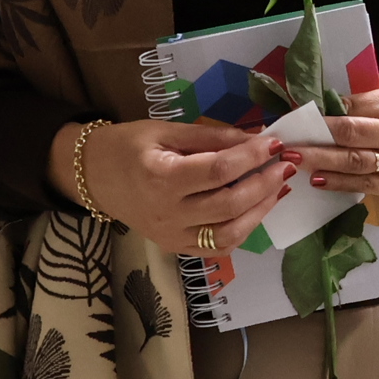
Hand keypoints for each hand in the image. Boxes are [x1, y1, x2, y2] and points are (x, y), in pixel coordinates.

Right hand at [51, 118, 291, 256]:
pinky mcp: (175, 248)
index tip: (275, 142)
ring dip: (261, 211)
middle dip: (264, 184)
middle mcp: (167, 213)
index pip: (218, 171)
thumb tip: (255, 136)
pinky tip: (259, 208)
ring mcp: (171, 236)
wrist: (94, 178)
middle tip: (285, 164)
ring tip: (280, 187)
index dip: (251, 157)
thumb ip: (211, 136)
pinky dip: (244, 230)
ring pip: (228, 234)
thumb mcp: (166, 131)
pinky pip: (218, 247)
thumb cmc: (128, 147)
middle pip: (228, 204)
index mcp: (161, 178)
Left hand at [292, 75, 378, 207]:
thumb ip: (368, 90)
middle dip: (316, 138)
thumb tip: (327, 94)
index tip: (298, 115)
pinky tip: (317, 180)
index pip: (354, 107)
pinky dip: (339, 183)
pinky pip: (367, 185)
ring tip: (294, 161)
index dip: (324, 112)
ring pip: (355, 163)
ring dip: (321, 161)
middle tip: (286, 141)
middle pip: (351, 135)